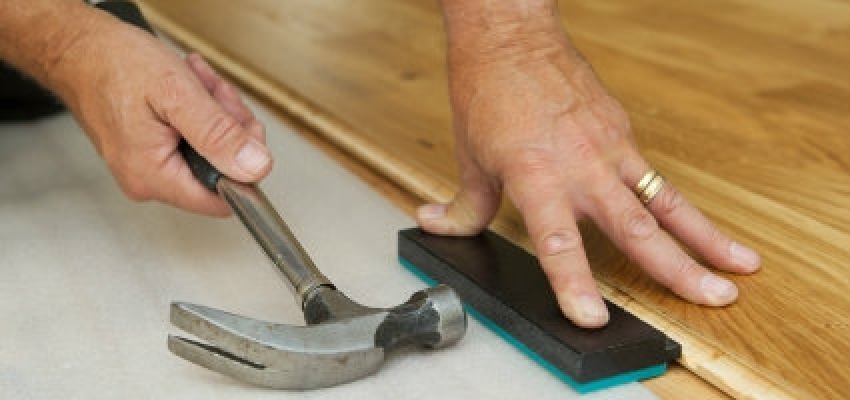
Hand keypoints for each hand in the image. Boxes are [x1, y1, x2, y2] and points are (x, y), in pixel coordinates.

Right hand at [50, 15, 270, 215]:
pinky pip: (195, 137)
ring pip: (212, 149)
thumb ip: (219, 135)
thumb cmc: (113, 64)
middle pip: (221, 170)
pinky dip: (201, 109)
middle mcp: (149, 180)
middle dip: (229, 127)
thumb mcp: (178, 95)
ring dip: (216, 111)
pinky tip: (190, 87)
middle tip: (214, 95)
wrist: (78, 47)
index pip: (224, 199)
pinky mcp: (152, 150)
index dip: (244, 165)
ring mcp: (149, 165)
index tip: (241, 131)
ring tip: (197, 84)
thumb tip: (254, 168)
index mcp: (154, 176)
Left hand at [418, 13, 759, 327]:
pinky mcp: (622, 133)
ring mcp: (609, 148)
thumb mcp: (470, 157)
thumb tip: (438, 227)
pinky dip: (680, 205)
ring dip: (705, 237)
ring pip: (665, 201)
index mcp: (536, 176)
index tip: (592, 316)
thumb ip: (463, 206)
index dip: (574, 282)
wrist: (512, 38)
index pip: (558, 242)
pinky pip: (656, 176)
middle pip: (635, 228)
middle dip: (678, 268)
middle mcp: (580, 166)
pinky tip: (700, 227)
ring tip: (738, 265)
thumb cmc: (489, 91)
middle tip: (712, 297)